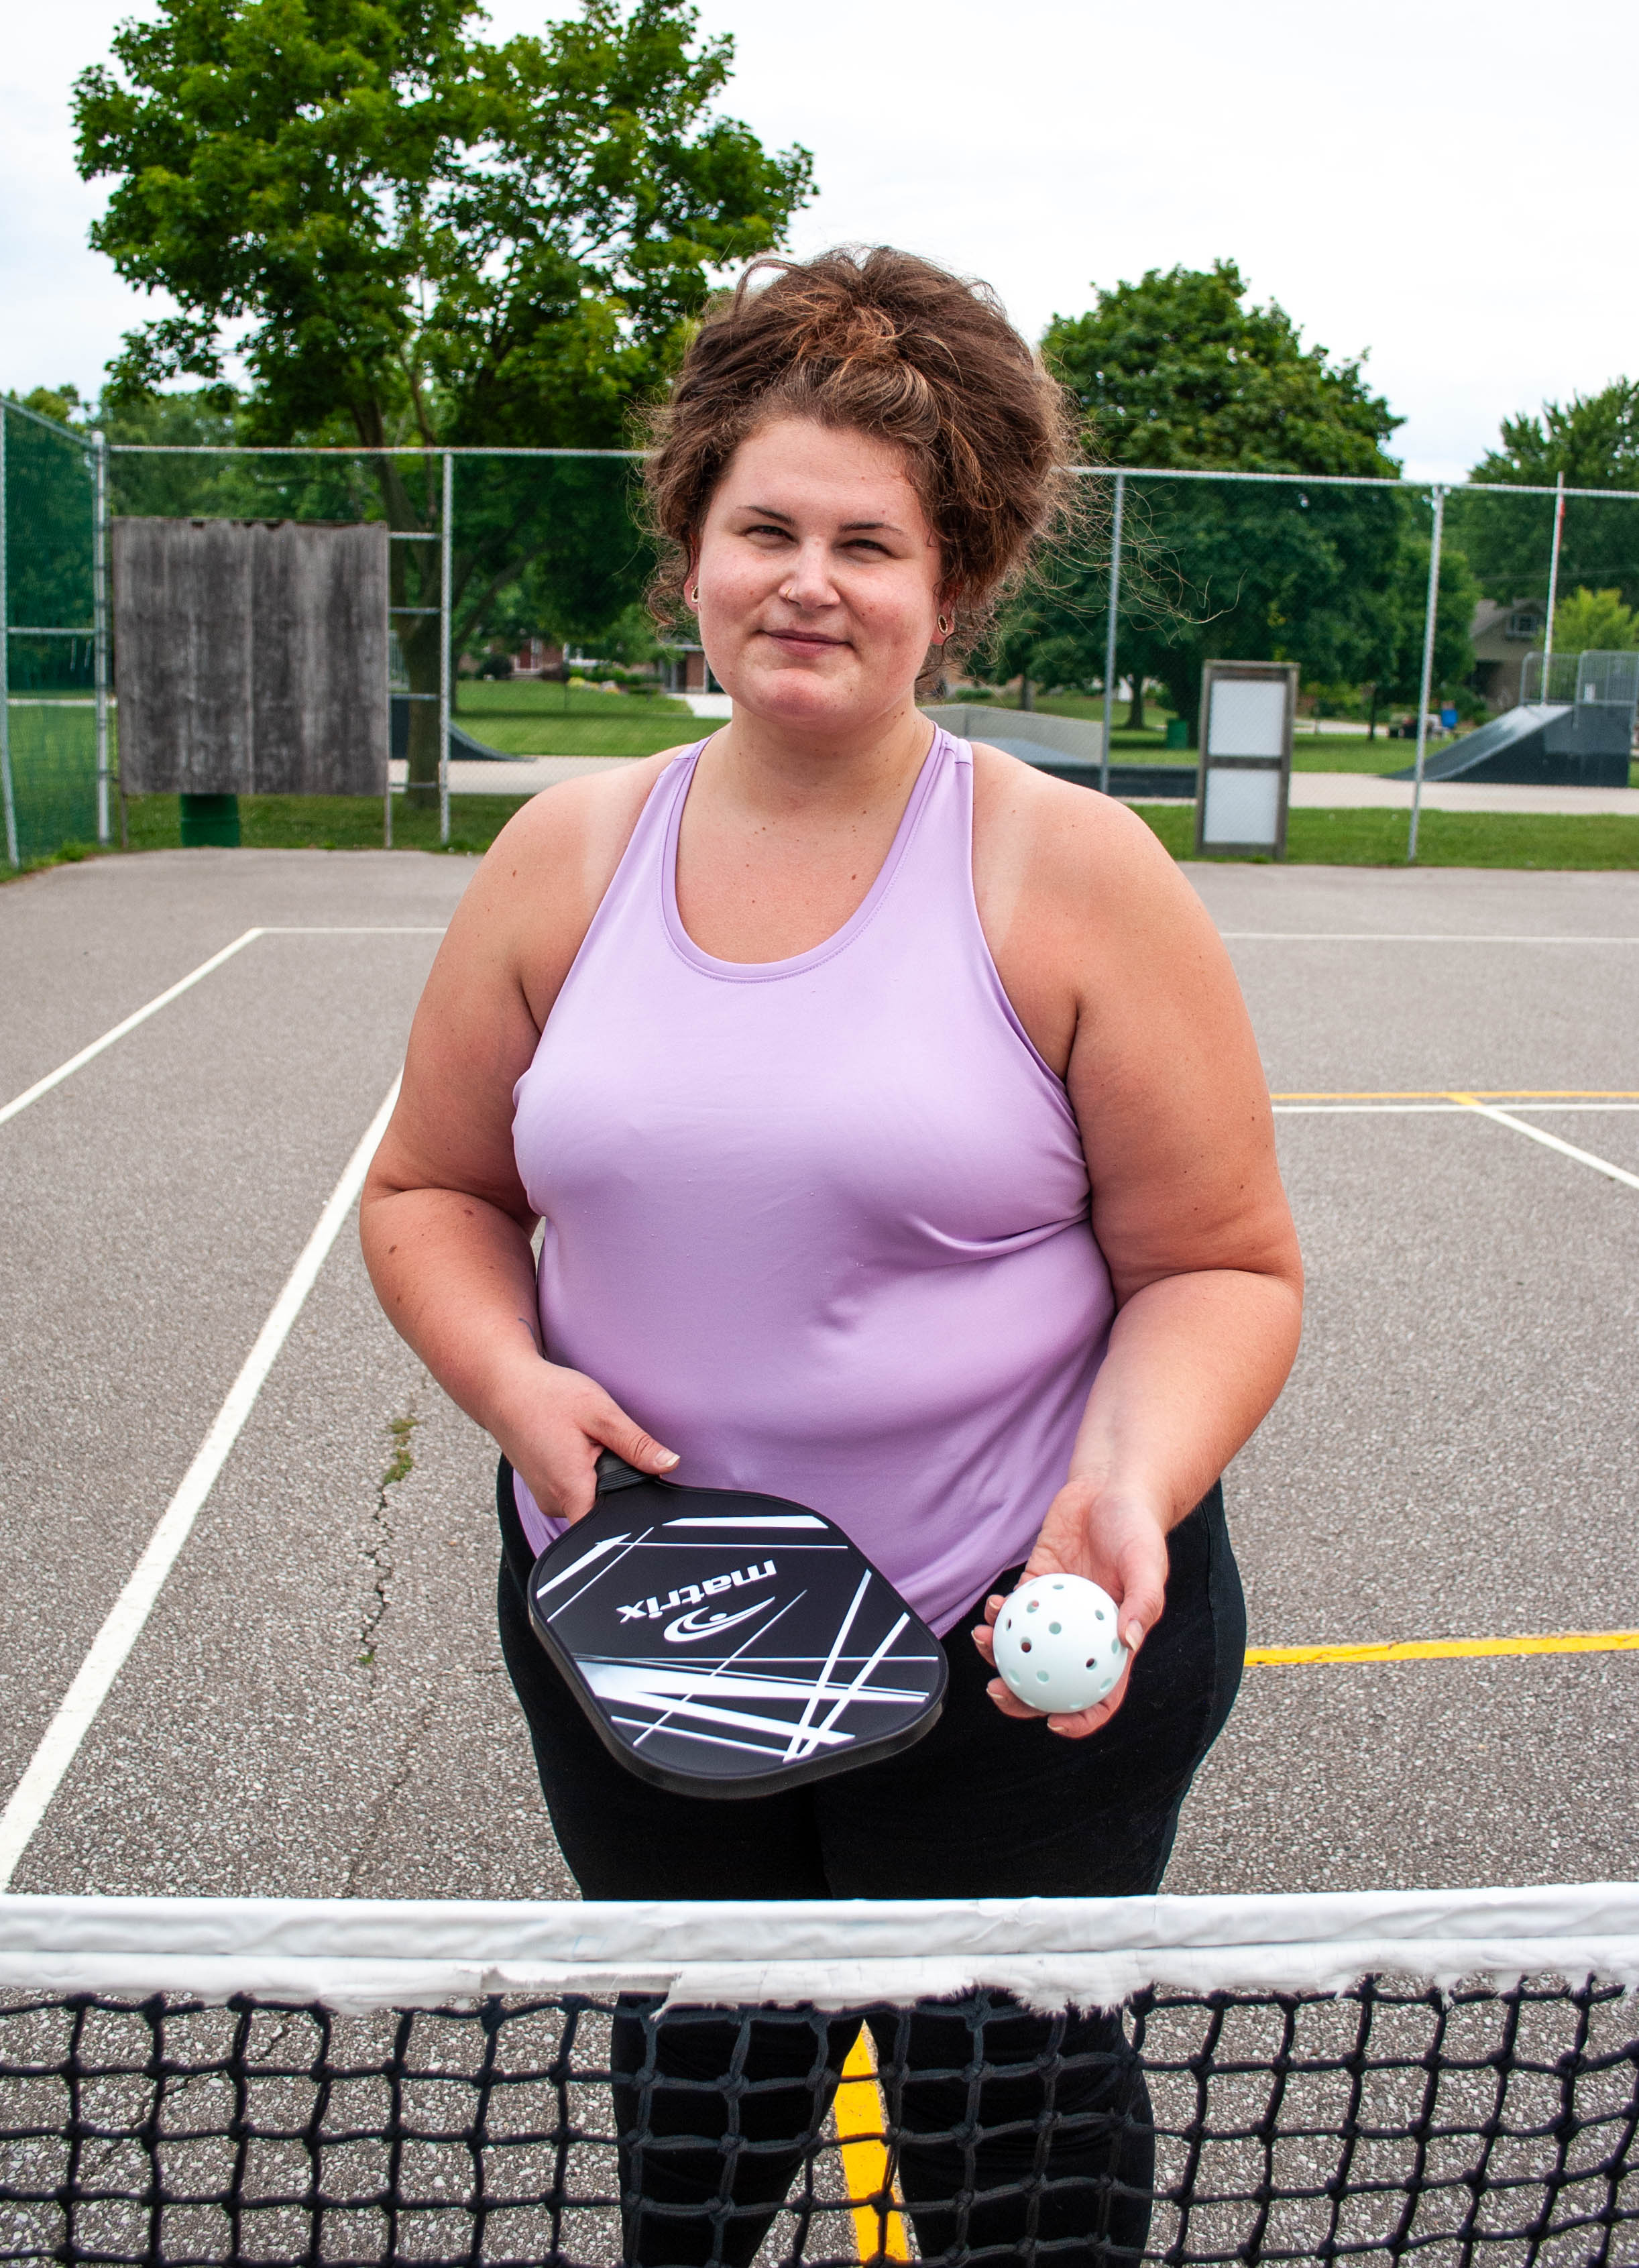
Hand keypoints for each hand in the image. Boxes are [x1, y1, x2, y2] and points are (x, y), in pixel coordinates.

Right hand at [498, 1359, 678, 1523]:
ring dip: (601, 1477)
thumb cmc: (547, 1396)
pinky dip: (585, 1473)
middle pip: (604, 1511)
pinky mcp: (545, 1489)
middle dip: (620, 1485)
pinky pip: (576, 1491)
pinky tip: (579, 1448)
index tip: (649, 1503)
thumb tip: (670, 1464)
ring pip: (590, 1499)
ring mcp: (547, 1498)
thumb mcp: (600, 1413)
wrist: (504, 1388)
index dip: (632, 1520)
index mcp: (570, 1489)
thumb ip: (636, 1444)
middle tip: (615, 1451)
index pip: (607, 1531)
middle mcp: (555, 1502)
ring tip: (592, 1444)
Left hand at [970, 1481, 1168, 1738]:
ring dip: (1000, 1655)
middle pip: (1052, 1682)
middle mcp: (1082, 1634)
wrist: (1110, 1488)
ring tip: (984, 1642)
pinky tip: (993, 1609)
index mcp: (1113, 1643)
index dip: (1081, 1719)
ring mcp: (1057, 1612)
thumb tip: (1129, 1642)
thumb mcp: (1148, 1565)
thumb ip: (1143, 1603)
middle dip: (1022, 1697)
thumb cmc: (1138, 1529)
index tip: (1054, 1724)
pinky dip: (1000, 1615)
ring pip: (1026, 1649)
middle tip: (998, 1692)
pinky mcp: (1037, 1585)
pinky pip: (1014, 1610)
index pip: (1101, 1695)